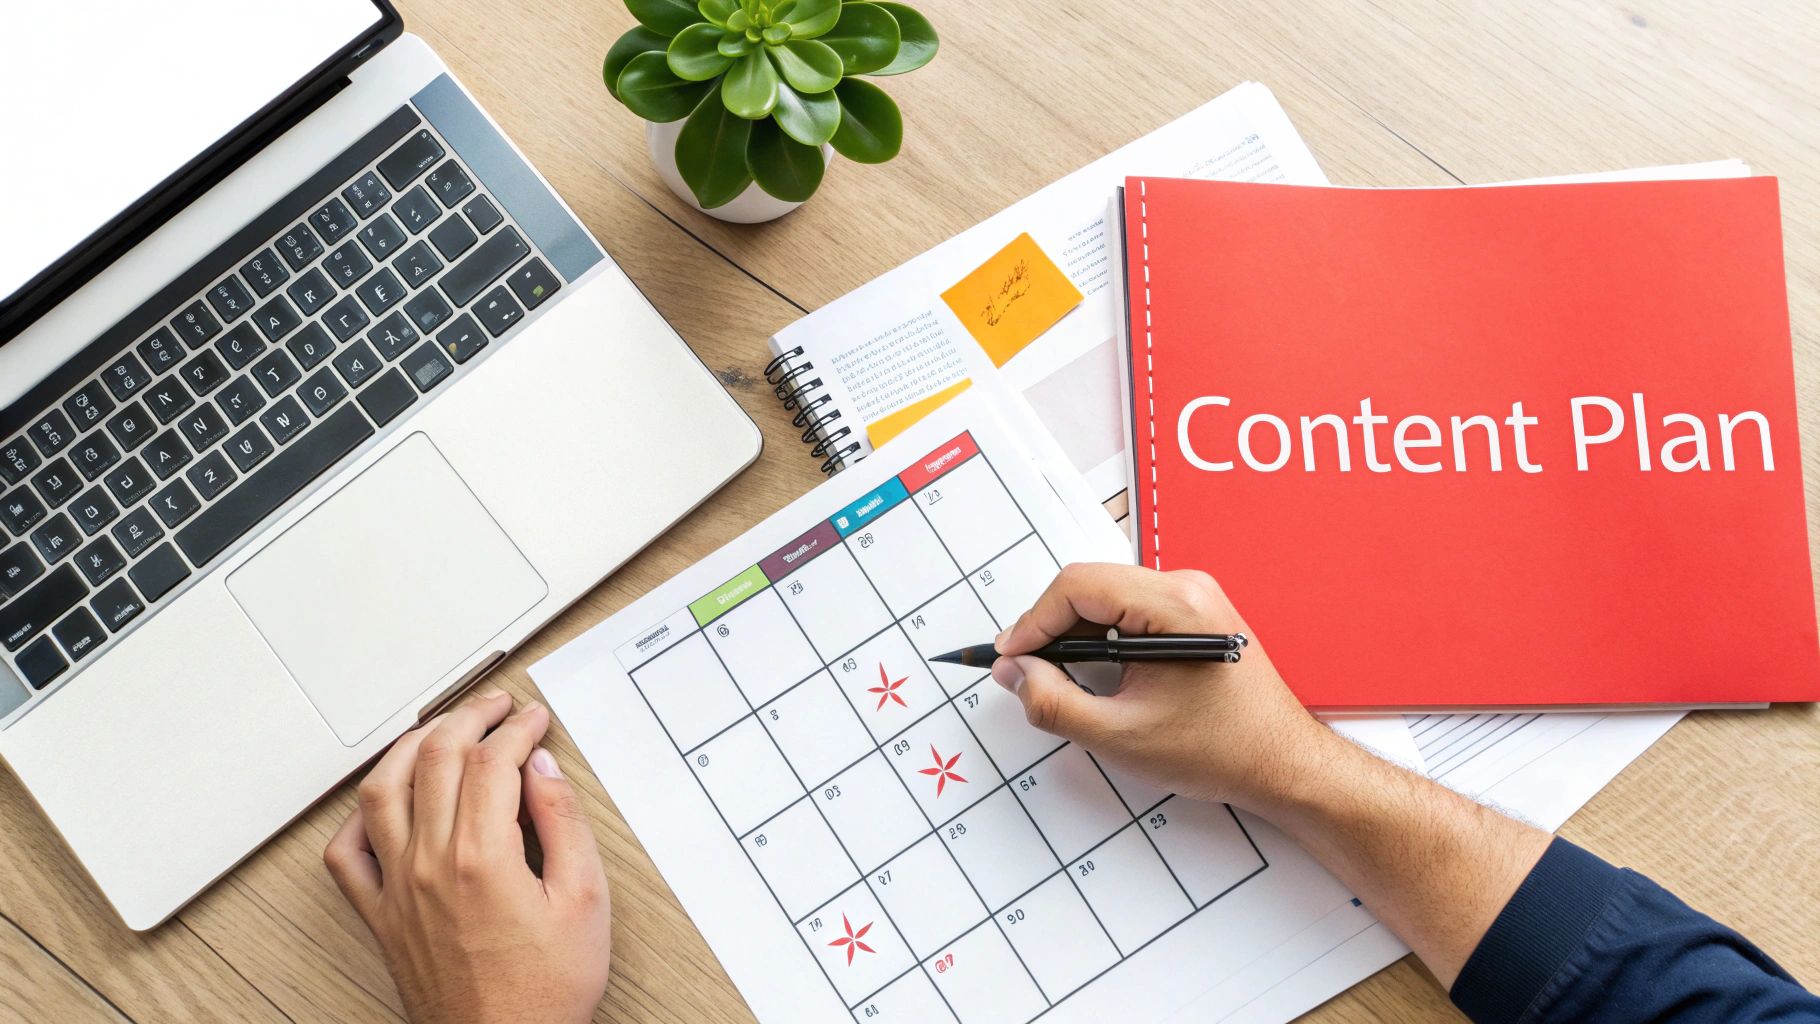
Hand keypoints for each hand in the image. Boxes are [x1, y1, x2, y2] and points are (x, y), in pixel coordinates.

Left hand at [324, 688, 611, 1023]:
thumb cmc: (544, 992)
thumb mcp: (585, 901)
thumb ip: (564, 823)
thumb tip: (543, 771)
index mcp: (481, 858)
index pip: (491, 760)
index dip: (517, 728)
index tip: (534, 721)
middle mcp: (429, 865)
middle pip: (436, 758)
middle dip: (469, 718)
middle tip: (496, 707)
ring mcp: (397, 889)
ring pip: (383, 789)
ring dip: (412, 746)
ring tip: (441, 730)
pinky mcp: (380, 915)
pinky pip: (347, 853)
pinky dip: (360, 815)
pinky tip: (387, 800)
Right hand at [995, 563, 1549, 986]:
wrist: (1285, 765)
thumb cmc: (1220, 750)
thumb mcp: (1121, 736)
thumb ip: (1054, 703)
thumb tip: (1014, 674)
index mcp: (1174, 603)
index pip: (1078, 586)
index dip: (1032, 621)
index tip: (1007, 659)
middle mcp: (1187, 586)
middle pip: (1090, 587)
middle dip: (1049, 630)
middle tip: (1023, 674)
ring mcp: (1193, 598)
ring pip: (1107, 600)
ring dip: (1074, 637)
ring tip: (1057, 682)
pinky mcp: (1195, 615)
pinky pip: (1129, 612)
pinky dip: (1101, 641)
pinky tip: (1093, 679)